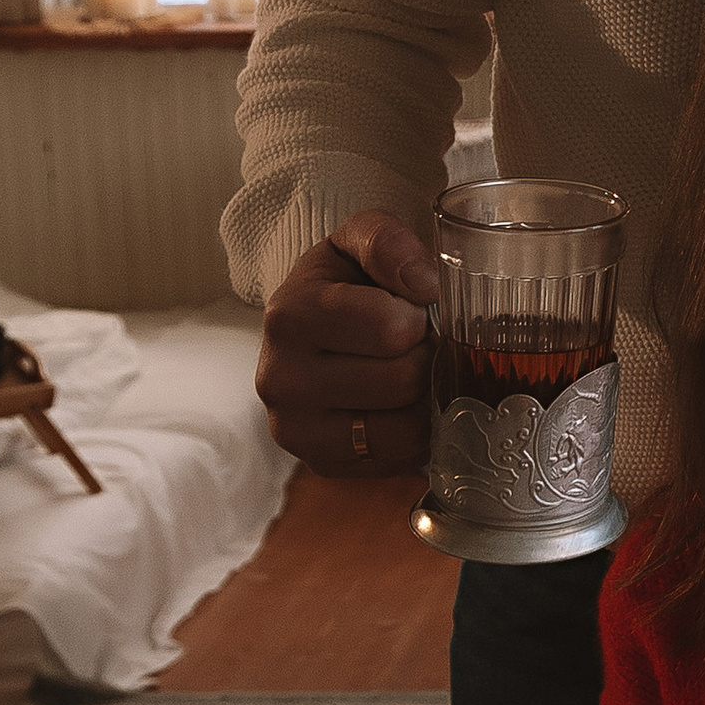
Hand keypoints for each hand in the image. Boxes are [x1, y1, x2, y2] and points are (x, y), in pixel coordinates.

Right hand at [254, 210, 437, 478]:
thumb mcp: (357, 242)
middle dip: (424, 358)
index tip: (410, 311)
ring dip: (425, 399)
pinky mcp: (320, 463)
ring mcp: (296, 430)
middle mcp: (280, 379)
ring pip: (404, 429)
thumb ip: (387, 241)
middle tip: (415, 346)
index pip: (392, 329)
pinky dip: (414, 434)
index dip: (419, 318)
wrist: (312, 333)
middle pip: (402, 381)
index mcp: (290, 316)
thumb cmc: (344, 285)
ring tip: (409, 374)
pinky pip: (398, 459)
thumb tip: (423, 284)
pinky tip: (399, 406)